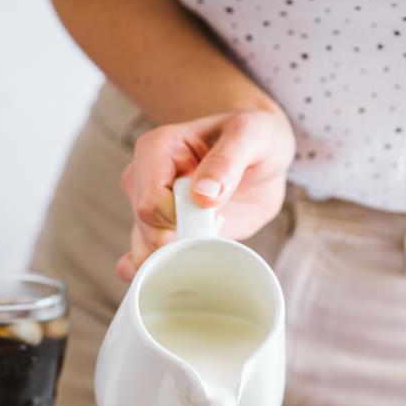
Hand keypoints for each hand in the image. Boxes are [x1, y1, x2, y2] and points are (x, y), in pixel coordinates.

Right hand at [116, 108, 295, 281]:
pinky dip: (158, 270)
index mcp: (156, 149)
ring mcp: (150, 206)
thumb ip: (227, 160)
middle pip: (146, 229)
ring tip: (210, 236)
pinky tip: (173, 270)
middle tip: (217, 224)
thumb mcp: (252, 135)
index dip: (181, 220)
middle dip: (181, 239)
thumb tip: (202, 195)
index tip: (213, 212)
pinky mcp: (161, 229)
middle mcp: (143, 178)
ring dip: (175, 256)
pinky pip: (144, 258)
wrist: (262, 159)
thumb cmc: (255, 138)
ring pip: (143, 247)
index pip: (150, 203)